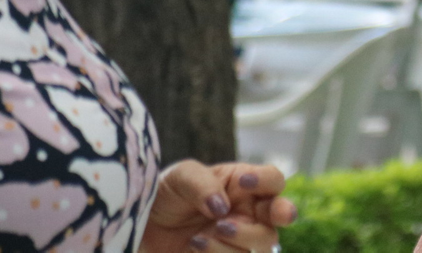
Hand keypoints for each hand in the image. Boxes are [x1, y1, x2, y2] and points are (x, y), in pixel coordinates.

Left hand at [141, 161, 296, 252]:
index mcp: (243, 185)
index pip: (273, 180)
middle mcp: (247, 212)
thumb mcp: (180, 176)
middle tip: (271, 215)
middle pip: (280, 215)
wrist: (139, 228)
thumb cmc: (164, 194)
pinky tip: (194, 246)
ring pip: (262, 244)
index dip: (266, 181)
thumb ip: (203, 184)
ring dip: (237, 238)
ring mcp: (238, 240)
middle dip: (282, 214)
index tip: (243, 183)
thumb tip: (223, 207)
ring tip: (200, 236)